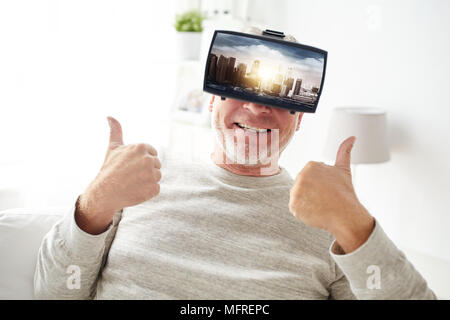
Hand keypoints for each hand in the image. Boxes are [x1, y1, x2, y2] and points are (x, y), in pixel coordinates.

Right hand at [76, 116, 161, 233]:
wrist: (105, 192)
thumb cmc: (109, 169)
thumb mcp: (113, 147)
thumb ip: (116, 131)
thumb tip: (109, 116)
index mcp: (142, 147)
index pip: (152, 153)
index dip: (141, 160)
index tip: (131, 165)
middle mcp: (148, 159)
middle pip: (156, 165)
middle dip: (145, 170)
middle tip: (131, 175)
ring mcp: (152, 175)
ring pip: (157, 176)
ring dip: (147, 180)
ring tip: (133, 183)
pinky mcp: (154, 188)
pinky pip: (156, 188)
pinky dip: (147, 191)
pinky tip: (136, 191)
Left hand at [289, 136, 374, 252]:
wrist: (345, 214)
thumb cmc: (345, 193)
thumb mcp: (343, 169)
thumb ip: (344, 151)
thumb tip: (352, 137)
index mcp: (311, 165)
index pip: (309, 176)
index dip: (319, 185)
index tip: (327, 189)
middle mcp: (301, 176)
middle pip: (302, 186)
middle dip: (312, 192)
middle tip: (324, 198)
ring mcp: (296, 191)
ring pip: (299, 197)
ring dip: (307, 202)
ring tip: (320, 205)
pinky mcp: (293, 205)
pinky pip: (296, 208)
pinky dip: (304, 212)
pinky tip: (315, 211)